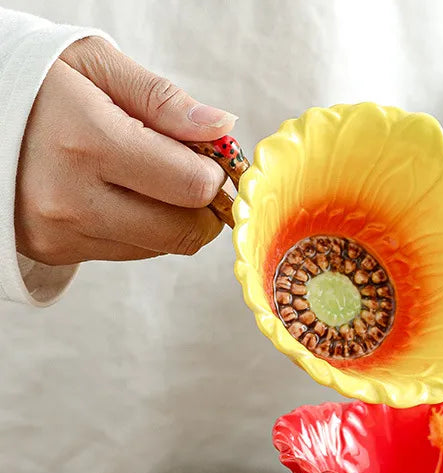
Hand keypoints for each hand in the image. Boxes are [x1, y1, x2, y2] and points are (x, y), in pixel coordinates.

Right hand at [15, 37, 234, 264]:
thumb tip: (222, 128)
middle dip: (205, 208)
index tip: (211, 159)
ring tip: (146, 177)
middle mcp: (73, 197)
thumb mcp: (96, 66)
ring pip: (161, 247)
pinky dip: (142, 228)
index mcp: (87, 141)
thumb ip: (164, 100)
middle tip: (194, 175)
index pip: (191, 186)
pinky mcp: (57, 250)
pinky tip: (119, 193)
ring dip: (172, 218)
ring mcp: (63, 231)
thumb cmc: (36, 82)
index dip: (216, 175)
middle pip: (184, 232)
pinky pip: (131, 252)